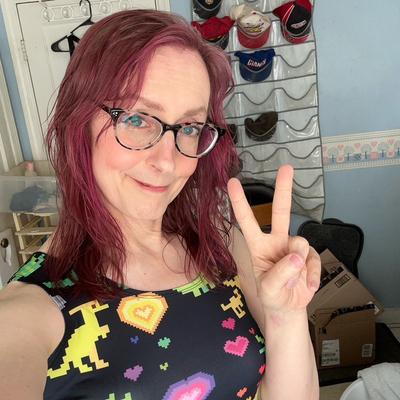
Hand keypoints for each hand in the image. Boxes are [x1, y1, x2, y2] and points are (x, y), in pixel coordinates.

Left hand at [227, 165, 320, 313]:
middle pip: (280, 211)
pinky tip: (307, 285)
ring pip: (301, 242)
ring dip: (299, 265)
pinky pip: (314, 259)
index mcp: (258, 246)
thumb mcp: (269, 289)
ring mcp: (293, 247)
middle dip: (283, 189)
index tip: (232, 182)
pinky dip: (312, 275)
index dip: (240, 202)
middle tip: (286, 167)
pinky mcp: (309, 255)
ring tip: (293, 282)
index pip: (247, 221)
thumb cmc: (272, 296)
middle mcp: (275, 241)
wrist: (288, 308)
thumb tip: (297, 256)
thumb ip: (280, 274)